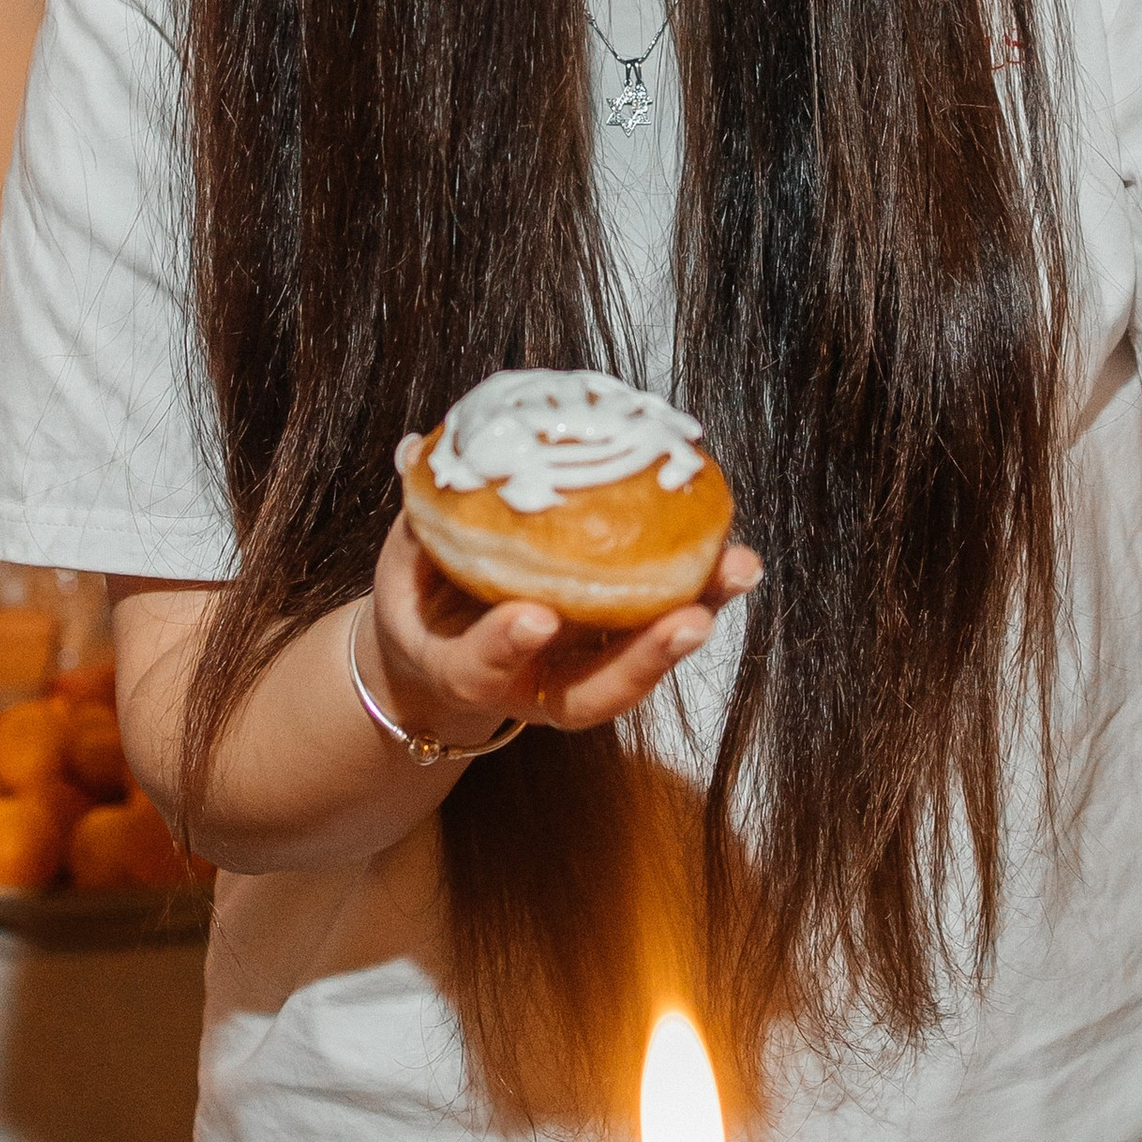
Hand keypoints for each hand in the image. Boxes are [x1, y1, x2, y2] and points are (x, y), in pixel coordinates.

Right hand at [363, 508, 759, 753]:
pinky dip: (701, 593)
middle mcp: (532, 690)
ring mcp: (580, 677)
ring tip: (738, 570)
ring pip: (642, 667)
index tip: (534, 616)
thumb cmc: (424, 603)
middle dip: (644, 659)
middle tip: (689, 620)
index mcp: (464, 673)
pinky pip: (660, 627)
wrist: (443, 654)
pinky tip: (735, 555)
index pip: (478, 671)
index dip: (504, 645)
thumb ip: (417, 520)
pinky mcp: (616, 654)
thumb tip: (413, 448)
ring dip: (695, 618)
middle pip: (594, 694)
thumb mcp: (403, 567)